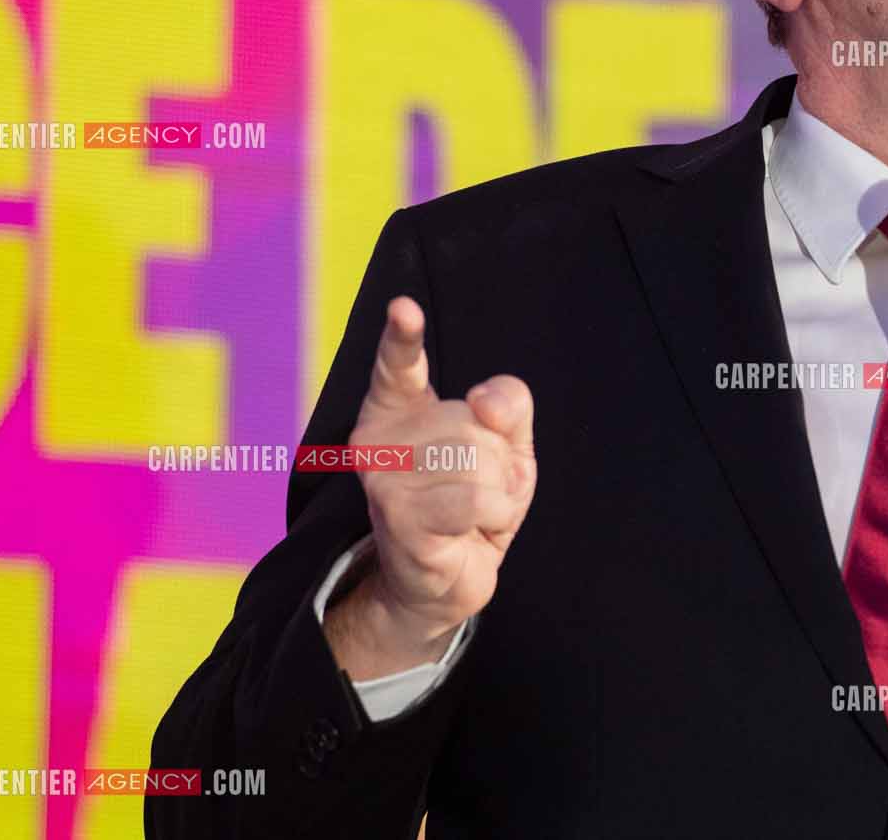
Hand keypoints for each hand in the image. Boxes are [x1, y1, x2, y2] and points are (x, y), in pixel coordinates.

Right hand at [323, 296, 536, 679]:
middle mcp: (379, 438)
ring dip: (498, 491)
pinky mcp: (400, 518)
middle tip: (477, 488)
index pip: (397, 364)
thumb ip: (508, 407)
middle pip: (474, 420)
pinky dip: (495, 515)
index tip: (403, 307)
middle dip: (499, 458)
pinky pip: (478, 498)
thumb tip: (483, 399)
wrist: (449, 581)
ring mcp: (384, 479)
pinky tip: (472, 531)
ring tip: (472, 512)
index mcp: (399, 408)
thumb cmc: (473, 503)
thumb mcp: (507, 447)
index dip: (402, 336)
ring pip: (478, 459)